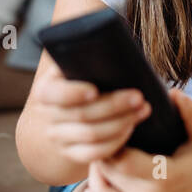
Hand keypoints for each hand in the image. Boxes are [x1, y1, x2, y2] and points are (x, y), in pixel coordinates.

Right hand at [26, 65, 151, 165]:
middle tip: (140, 96)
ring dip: (121, 124)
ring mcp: (59, 137)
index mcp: (46, 89)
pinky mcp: (71, 154)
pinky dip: (115, 143)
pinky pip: (93, 154)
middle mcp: (48, 116)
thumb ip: (89, 56)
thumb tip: (114, 36)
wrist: (55, 120)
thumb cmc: (77, 82)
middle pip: (82, 115)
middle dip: (113, 106)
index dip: (73, 93)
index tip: (94, 90)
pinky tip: (131, 129)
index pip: (54, 94)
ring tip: (144, 109)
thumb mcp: (75, 68)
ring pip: (91, 136)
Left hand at [85, 89, 191, 191]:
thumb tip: (170, 92)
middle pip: (105, 177)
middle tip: (102, 140)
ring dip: (94, 178)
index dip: (111, 142)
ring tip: (102, 161)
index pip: (120, 161)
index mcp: (164, 178)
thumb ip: (190, 112)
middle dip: (100, 156)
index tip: (114, 129)